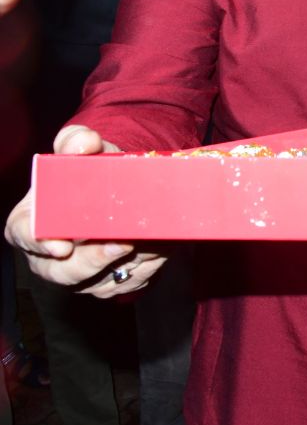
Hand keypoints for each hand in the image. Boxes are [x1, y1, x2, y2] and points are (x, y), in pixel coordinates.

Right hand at [5, 125, 166, 297]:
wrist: (119, 187)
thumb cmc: (90, 170)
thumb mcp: (83, 149)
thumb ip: (77, 141)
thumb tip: (85, 143)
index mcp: (32, 221)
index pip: (25, 235)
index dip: (40, 243)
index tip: (61, 246)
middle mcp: (52, 256)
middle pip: (66, 270)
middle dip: (95, 260)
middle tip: (123, 244)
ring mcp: (82, 275)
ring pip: (105, 279)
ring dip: (133, 261)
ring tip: (153, 238)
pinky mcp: (112, 283)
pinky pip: (132, 280)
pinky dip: (151, 264)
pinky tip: (163, 246)